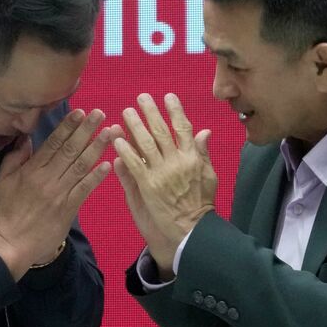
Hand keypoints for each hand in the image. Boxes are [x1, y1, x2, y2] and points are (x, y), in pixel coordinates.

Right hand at [0, 109, 121, 280]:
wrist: (14, 244)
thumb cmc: (8, 211)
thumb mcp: (2, 181)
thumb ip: (14, 158)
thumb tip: (26, 137)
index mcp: (31, 170)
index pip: (52, 143)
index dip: (67, 127)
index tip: (80, 112)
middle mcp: (47, 179)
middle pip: (70, 150)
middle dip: (86, 130)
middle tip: (100, 114)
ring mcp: (60, 194)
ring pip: (81, 166)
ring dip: (97, 148)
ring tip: (111, 133)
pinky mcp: (69, 208)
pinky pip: (85, 189)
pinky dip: (97, 177)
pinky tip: (109, 164)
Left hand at [114, 93, 216, 278]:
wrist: (191, 231)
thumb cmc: (201, 204)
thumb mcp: (209, 176)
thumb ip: (203, 153)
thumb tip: (205, 131)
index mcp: (193, 157)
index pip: (183, 128)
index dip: (175, 111)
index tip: (167, 96)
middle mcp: (177, 162)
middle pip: (161, 131)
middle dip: (151, 112)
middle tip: (141, 97)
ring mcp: (162, 173)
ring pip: (146, 144)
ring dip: (134, 126)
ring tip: (126, 112)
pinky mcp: (148, 186)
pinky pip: (135, 164)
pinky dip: (125, 150)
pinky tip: (116, 139)